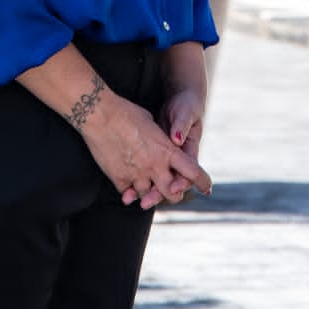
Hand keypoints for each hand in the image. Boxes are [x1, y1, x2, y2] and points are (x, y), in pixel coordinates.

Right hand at [83, 92, 212, 209]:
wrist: (102, 115)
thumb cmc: (128, 113)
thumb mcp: (153, 124)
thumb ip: (161, 140)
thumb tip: (166, 144)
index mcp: (168, 151)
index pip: (193, 172)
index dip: (202, 182)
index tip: (207, 188)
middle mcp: (156, 166)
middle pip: (172, 193)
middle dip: (173, 194)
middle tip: (170, 191)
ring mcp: (137, 174)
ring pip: (148, 195)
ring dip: (147, 192)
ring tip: (145, 187)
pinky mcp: (119, 178)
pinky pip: (127, 192)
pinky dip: (128, 191)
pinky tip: (127, 187)